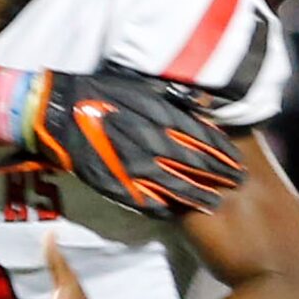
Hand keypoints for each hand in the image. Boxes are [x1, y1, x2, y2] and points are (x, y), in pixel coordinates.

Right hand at [28, 69, 245, 217]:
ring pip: (176, 186)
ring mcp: (135, 168)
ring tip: (214, 203)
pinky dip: (164, 208)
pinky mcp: (117, 185)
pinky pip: (146, 201)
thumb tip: (204, 106)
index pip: (204, 138)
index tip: (237, 162)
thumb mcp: (141, 86)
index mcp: (161, 117)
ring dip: (198, 197)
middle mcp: (153, 144)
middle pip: (196, 164)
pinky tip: (177, 212)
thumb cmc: (100, 93)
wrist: (60, 112)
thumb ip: (173, 99)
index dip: (223, 153)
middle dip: (219, 176)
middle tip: (237, 183)